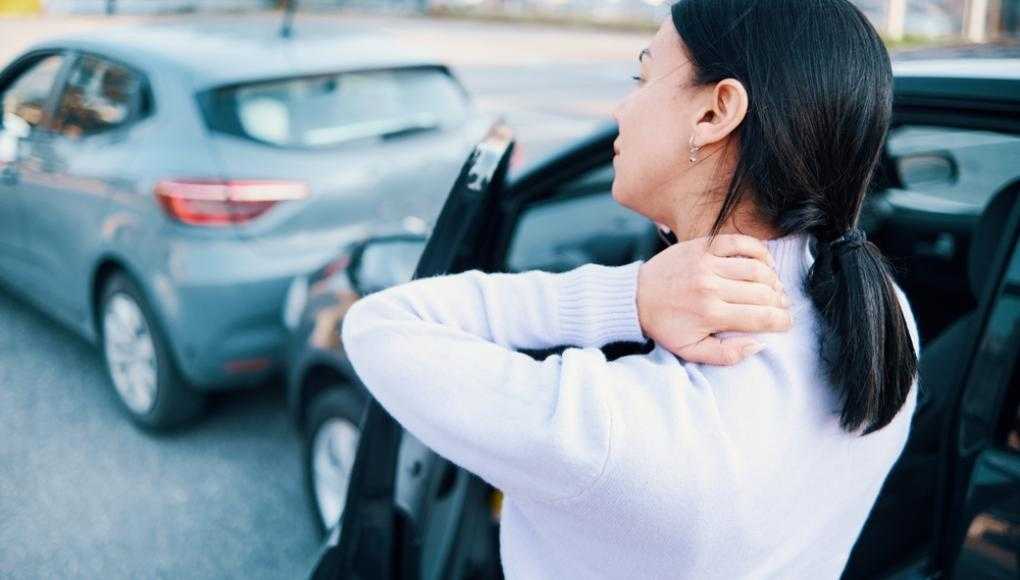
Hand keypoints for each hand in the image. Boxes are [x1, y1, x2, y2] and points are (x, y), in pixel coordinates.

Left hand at [637, 234, 792, 364]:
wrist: (636, 296)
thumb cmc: (665, 325)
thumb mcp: (690, 350)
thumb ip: (726, 354)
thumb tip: (759, 344)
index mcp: (710, 314)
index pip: (761, 317)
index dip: (782, 321)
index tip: (786, 323)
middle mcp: (711, 286)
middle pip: (764, 293)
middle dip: (780, 302)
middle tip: (782, 306)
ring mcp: (708, 263)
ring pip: (757, 268)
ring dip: (773, 279)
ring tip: (775, 288)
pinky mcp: (703, 246)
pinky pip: (741, 243)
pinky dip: (759, 251)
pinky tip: (764, 264)